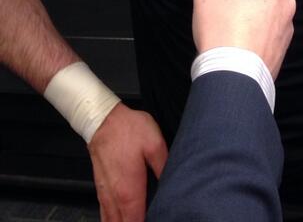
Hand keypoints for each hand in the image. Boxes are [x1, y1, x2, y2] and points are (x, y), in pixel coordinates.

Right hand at [88, 102, 167, 220]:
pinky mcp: (101, 189)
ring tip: (139, 220)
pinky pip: (105, 215)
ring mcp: (106, 195)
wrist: (103, 119)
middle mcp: (115, 198)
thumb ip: (164, 167)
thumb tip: (172, 186)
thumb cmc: (128, 129)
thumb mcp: (155, 144)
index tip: (160, 219)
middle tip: (152, 218)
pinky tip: (118, 221)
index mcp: (130, 191)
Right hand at [193, 0, 294, 79]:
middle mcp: (285, 1)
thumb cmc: (222, 32)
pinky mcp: (284, 44)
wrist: (234, 76)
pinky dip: (260, 28)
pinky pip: (272, 27)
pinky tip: (242, 37)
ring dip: (257, 7)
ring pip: (272, 5)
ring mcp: (287, 24)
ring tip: (234, 21)